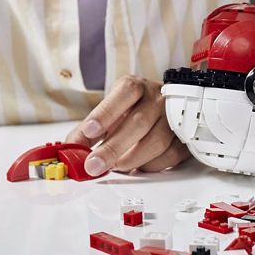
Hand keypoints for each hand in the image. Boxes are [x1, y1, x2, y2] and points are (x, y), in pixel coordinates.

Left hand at [65, 75, 189, 175]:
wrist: (164, 106)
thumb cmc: (132, 110)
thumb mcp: (107, 113)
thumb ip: (86, 132)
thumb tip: (70, 150)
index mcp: (135, 87)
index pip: (124, 93)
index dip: (106, 113)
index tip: (89, 131)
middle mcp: (157, 98)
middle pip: (138, 122)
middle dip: (113, 147)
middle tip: (94, 165)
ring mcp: (174, 116)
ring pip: (157, 140)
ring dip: (133, 159)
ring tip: (116, 166)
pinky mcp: (185, 136)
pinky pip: (171, 155)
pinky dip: (152, 165)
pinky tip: (138, 167)